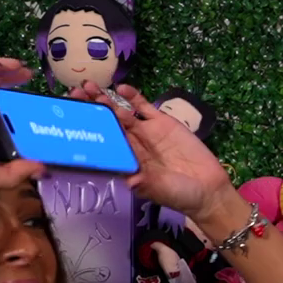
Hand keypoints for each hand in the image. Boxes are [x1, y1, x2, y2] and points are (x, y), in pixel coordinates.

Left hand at [70, 81, 232, 218]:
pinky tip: (121, 88)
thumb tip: (130, 181)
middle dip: (92, 110)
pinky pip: (144, 107)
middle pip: (107, 125)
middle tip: (75, 94)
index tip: (73, 119)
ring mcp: (146, 133)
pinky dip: (133, 97)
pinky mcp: (163, 123)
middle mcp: (132, 146)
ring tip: (90, 87)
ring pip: (121, 113)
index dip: (88, 130)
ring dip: (106, 101)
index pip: (102, 143)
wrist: (209, 189)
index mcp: (126, 163)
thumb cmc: (180, 195)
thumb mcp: (161, 190)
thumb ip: (146, 183)